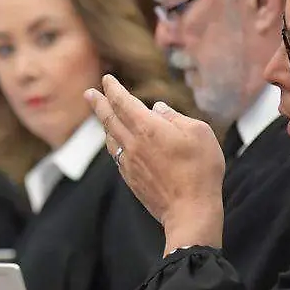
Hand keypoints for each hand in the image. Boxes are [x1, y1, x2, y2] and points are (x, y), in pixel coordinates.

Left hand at [85, 74, 225, 251]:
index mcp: (148, 128)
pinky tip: (116, 143)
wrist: (190, 210)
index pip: (123, 102)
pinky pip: (116, 155)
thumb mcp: (199, 133)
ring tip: (103, 115)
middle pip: (109, 119)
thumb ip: (176, 117)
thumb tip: (158, 108)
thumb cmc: (200, 169)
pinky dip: (113, 143)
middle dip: (98, 103)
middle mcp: (133, 143)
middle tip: (89, 93)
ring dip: (104, 124)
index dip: (113, 89)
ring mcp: (129, 163)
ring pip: (110, 138)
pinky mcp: (131, 179)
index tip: (107, 79)